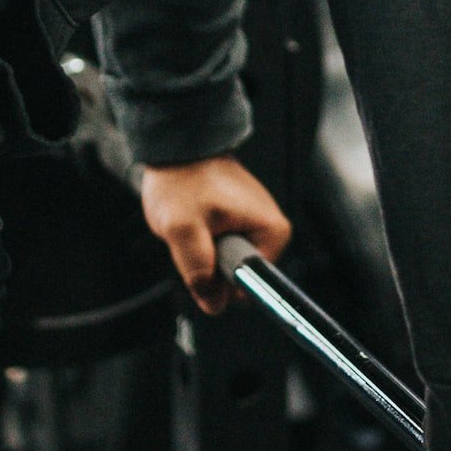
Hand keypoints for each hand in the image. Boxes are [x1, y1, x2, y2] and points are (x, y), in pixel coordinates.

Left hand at [141, 155, 290, 312]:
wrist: (178, 146)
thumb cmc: (183, 179)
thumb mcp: (183, 228)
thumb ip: (198, 270)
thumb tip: (213, 304)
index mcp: (271, 232)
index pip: (250, 286)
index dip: (219, 282)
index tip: (202, 254)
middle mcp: (271, 231)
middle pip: (237, 277)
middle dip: (209, 264)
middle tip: (192, 234)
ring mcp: (256, 226)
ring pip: (226, 264)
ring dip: (203, 251)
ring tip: (193, 223)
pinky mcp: (242, 222)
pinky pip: (221, 249)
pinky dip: (203, 240)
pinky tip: (196, 220)